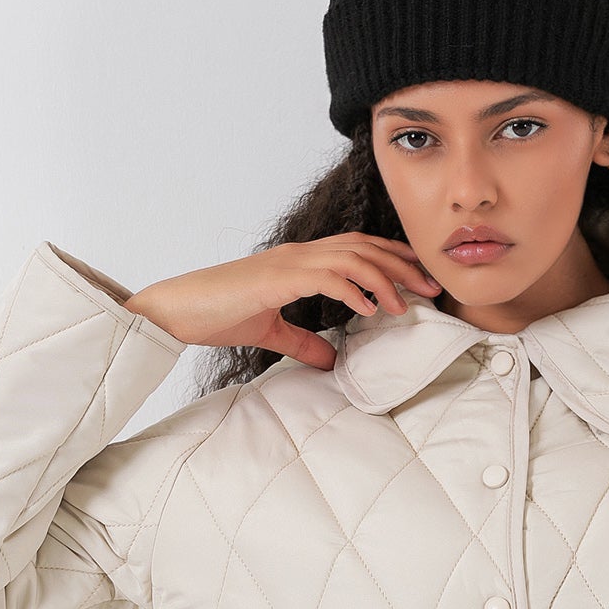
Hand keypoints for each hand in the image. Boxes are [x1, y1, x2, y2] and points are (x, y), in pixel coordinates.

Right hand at [123, 234, 443, 370]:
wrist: (175, 310)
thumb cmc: (215, 315)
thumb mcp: (270, 332)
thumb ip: (302, 342)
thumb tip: (329, 362)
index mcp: (299, 261)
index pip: (356, 249)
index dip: (391, 259)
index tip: (419, 279)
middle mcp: (299, 254)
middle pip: (364, 247)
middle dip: (402, 265)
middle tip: (432, 286)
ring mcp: (288, 262)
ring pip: (352, 257)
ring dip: (384, 278)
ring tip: (407, 304)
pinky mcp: (277, 277)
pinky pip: (326, 276)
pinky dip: (354, 290)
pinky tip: (372, 308)